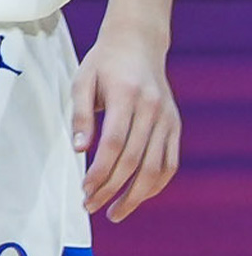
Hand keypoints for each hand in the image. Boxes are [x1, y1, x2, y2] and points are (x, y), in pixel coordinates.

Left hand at [73, 18, 181, 220]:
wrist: (138, 43)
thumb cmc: (103, 62)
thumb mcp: (82, 80)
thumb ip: (80, 114)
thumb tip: (80, 149)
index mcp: (126, 95)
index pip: (115, 143)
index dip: (101, 170)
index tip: (85, 188)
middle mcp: (152, 109)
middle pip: (135, 160)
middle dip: (112, 188)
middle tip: (91, 205)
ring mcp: (168, 119)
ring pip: (157, 167)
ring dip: (136, 195)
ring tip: (115, 212)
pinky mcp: (175, 125)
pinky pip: (170, 163)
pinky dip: (156, 184)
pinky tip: (138, 196)